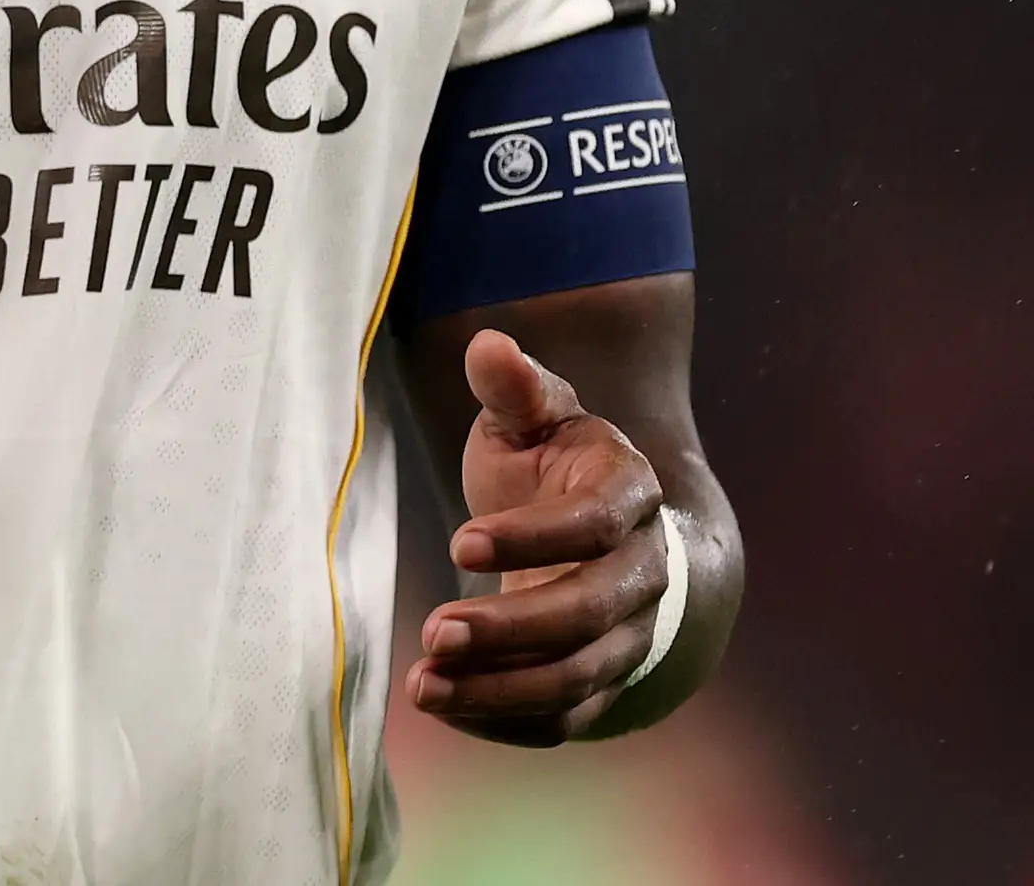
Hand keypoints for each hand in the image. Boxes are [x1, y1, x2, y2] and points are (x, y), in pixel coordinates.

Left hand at [407, 327, 671, 743]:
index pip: (590, 526)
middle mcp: (644, 573)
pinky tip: (447, 708)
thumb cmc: (553, 463)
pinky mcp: (605, 680)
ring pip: (579, 677)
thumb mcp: (533, 416)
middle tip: (433, 632)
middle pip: (589, 615)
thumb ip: (514, 387)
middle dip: (510, 629)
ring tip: (424, 685)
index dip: (530, 539)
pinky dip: (508, 721)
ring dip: (502, 688)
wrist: (598, 527)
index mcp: (630, 496)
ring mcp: (631, 635)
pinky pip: (567, 717)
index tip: (455, 544)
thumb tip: (489, 345)